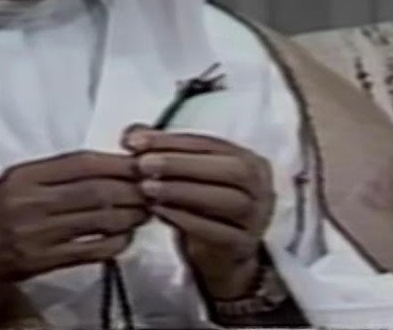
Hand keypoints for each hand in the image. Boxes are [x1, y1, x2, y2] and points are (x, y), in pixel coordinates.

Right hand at [0, 150, 148, 301]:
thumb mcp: (14, 181)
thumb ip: (55, 174)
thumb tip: (106, 167)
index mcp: (25, 174)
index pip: (83, 162)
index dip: (118, 163)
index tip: (141, 164)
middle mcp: (30, 201)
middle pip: (97, 190)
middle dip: (133, 191)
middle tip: (153, 190)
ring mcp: (35, 234)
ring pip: (98, 221)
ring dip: (130, 217)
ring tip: (144, 213)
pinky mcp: (39, 263)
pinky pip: (89, 252)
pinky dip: (114, 245)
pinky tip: (124, 240)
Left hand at [121, 127, 274, 298]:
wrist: (221, 257)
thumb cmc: (203, 208)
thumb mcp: (186, 177)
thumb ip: (162, 152)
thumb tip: (131, 136)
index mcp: (249, 161)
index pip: (210, 144)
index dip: (172, 141)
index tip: (136, 142)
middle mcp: (261, 186)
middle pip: (228, 169)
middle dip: (182, 164)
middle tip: (143, 164)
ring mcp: (257, 217)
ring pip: (226, 200)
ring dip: (183, 191)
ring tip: (148, 188)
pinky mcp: (243, 245)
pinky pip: (218, 231)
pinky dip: (186, 219)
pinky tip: (159, 212)